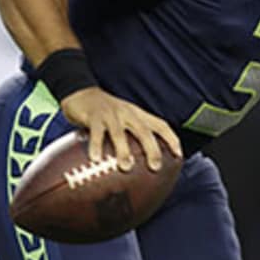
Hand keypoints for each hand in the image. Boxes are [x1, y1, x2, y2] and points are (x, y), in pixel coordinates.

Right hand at [60, 87, 182, 171]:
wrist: (81, 92)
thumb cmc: (104, 112)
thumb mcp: (122, 120)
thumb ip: (130, 137)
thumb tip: (137, 166)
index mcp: (137, 114)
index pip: (161, 125)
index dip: (171, 139)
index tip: (178, 155)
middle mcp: (128, 113)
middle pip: (144, 131)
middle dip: (152, 149)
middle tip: (155, 167)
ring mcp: (111, 114)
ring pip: (120, 133)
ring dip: (124, 150)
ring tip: (126, 167)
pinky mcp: (94, 116)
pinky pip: (96, 132)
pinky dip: (97, 145)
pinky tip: (96, 159)